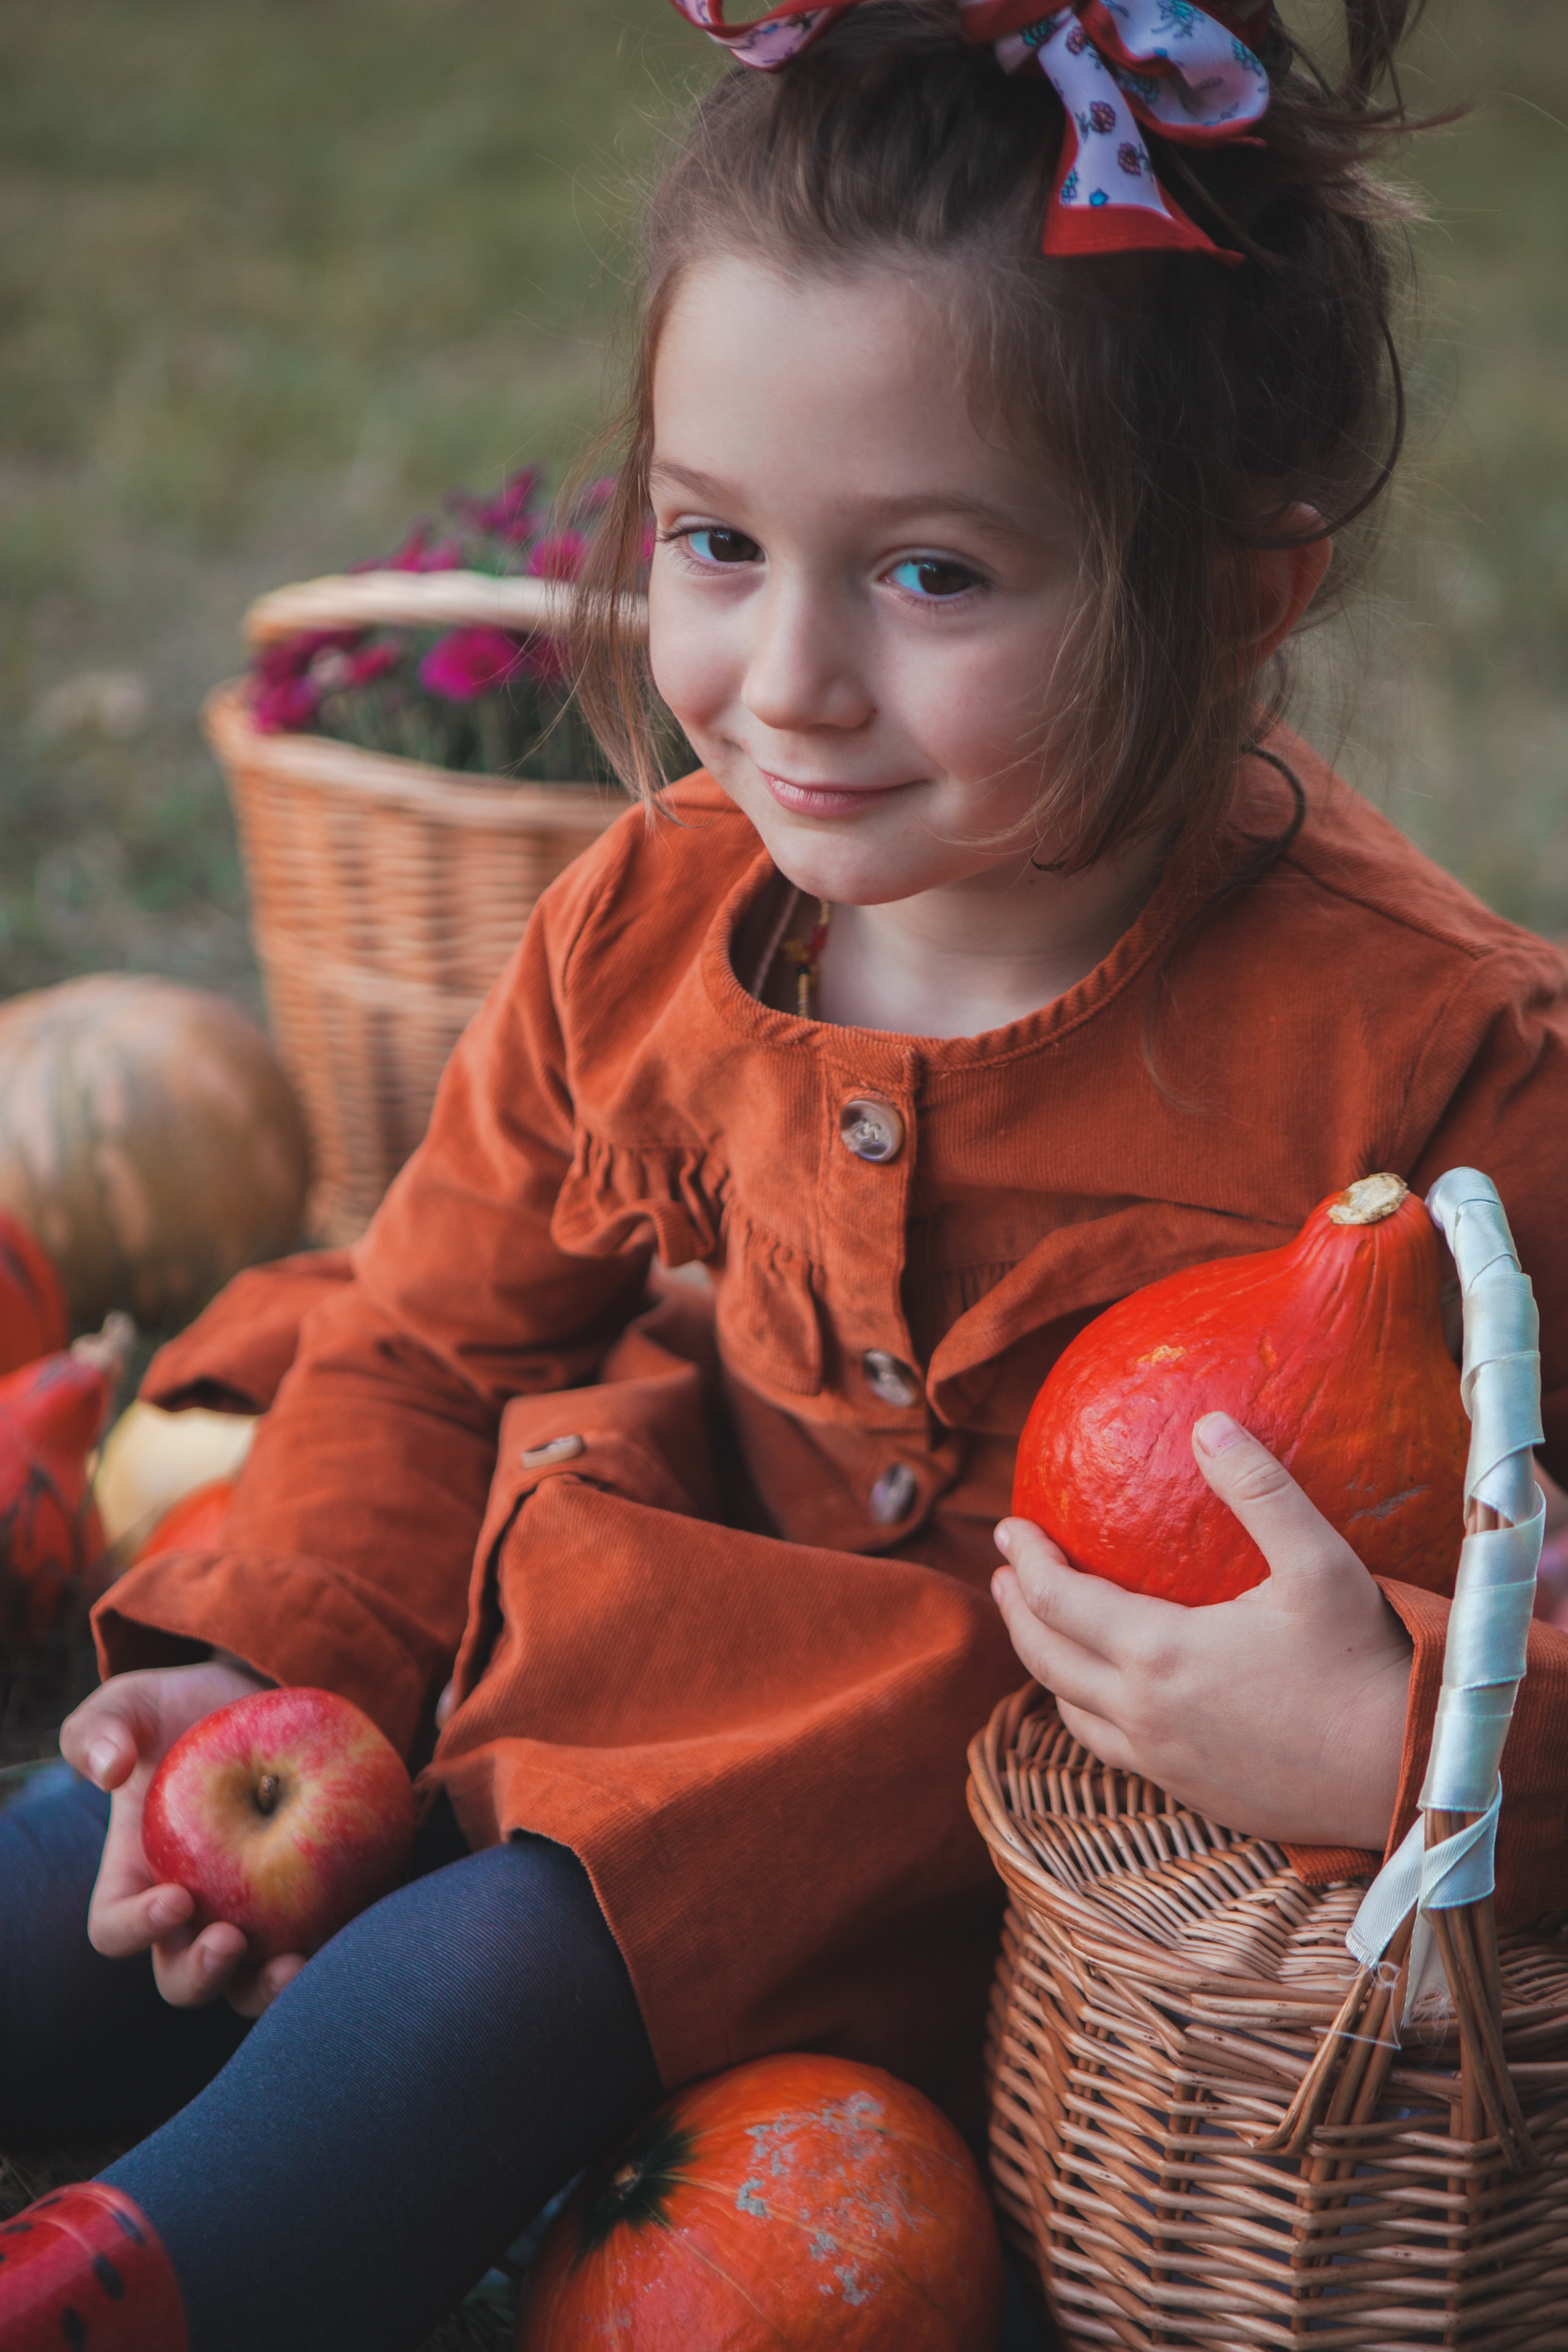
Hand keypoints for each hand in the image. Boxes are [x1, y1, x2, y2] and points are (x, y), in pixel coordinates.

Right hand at [61, 1662, 307, 2015]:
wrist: (251, 1700)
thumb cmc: (180, 1710)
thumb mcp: (132, 1703)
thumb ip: (102, 1729)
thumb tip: (109, 1767)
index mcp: (134, 1880)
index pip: (116, 1929)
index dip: (137, 1928)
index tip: (177, 1898)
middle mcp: (190, 1914)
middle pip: (183, 1978)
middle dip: (203, 1975)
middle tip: (233, 1941)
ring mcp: (249, 1914)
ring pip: (249, 1982)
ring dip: (267, 1987)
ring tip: (295, 1965)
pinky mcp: (307, 1903)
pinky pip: (318, 1941)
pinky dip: (333, 1946)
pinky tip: (354, 1930)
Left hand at [990, 1410, 1413, 1850]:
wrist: (1407, 1775)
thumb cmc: (1366, 1665)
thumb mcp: (1319, 1563)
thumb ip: (1259, 1490)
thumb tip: (1207, 1423)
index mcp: (1160, 1654)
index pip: (1057, 1601)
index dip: (1024, 1559)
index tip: (1009, 1526)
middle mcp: (1144, 1714)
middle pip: (1045, 1658)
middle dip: (1014, 1610)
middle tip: (1003, 1571)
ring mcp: (1164, 1761)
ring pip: (1070, 1710)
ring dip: (1043, 1663)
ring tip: (1040, 1628)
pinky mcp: (1189, 1792)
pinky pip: (1110, 1749)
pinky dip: (1084, 1711)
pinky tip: (1104, 1694)